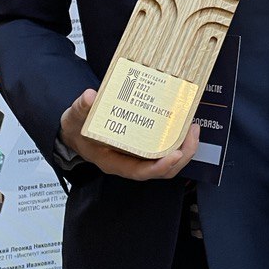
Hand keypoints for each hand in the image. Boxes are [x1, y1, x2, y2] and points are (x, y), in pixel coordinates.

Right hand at [60, 88, 199, 180]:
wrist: (76, 131)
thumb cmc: (77, 129)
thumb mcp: (75, 117)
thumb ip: (82, 108)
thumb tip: (90, 96)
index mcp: (113, 162)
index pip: (140, 172)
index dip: (160, 166)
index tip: (176, 155)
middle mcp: (129, 163)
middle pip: (161, 170)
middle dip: (181, 155)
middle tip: (192, 132)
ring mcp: (138, 156)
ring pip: (166, 161)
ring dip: (183, 148)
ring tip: (192, 128)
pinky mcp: (143, 147)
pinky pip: (163, 150)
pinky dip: (176, 140)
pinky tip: (182, 124)